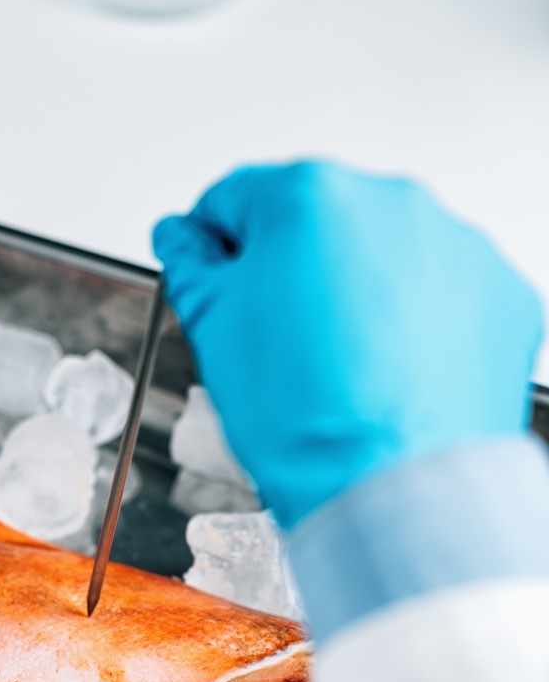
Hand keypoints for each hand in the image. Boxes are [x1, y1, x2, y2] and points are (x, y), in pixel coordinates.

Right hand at [153, 161, 542, 528]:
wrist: (388, 485)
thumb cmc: (303, 413)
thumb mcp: (210, 326)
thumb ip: (189, 263)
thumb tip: (182, 239)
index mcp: (307, 196)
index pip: (235, 198)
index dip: (214, 245)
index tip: (218, 279)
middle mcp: (389, 202)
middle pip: (315, 219)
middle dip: (290, 266)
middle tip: (277, 336)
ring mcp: (453, 244)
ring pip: (380, 251)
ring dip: (354, 289)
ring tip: (336, 360)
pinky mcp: (500, 290)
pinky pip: (441, 288)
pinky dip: (414, 318)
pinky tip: (386, 366)